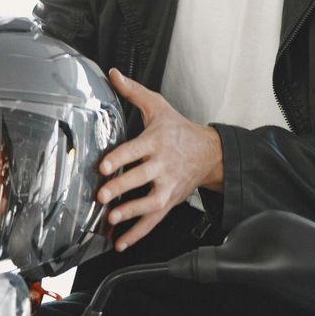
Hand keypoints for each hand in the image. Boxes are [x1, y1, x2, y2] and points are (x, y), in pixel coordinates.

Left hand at [96, 70, 223, 251]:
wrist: (211, 153)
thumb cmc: (180, 130)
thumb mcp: (158, 107)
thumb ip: (133, 92)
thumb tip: (113, 74)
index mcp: (156, 141)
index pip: (136, 150)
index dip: (120, 158)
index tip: (104, 165)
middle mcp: (162, 165)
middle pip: (140, 177)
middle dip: (121, 187)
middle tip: (103, 195)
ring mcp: (167, 186)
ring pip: (148, 202)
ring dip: (130, 212)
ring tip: (113, 218)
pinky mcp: (169, 202)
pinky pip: (153, 220)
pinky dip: (137, 233)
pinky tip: (121, 242)